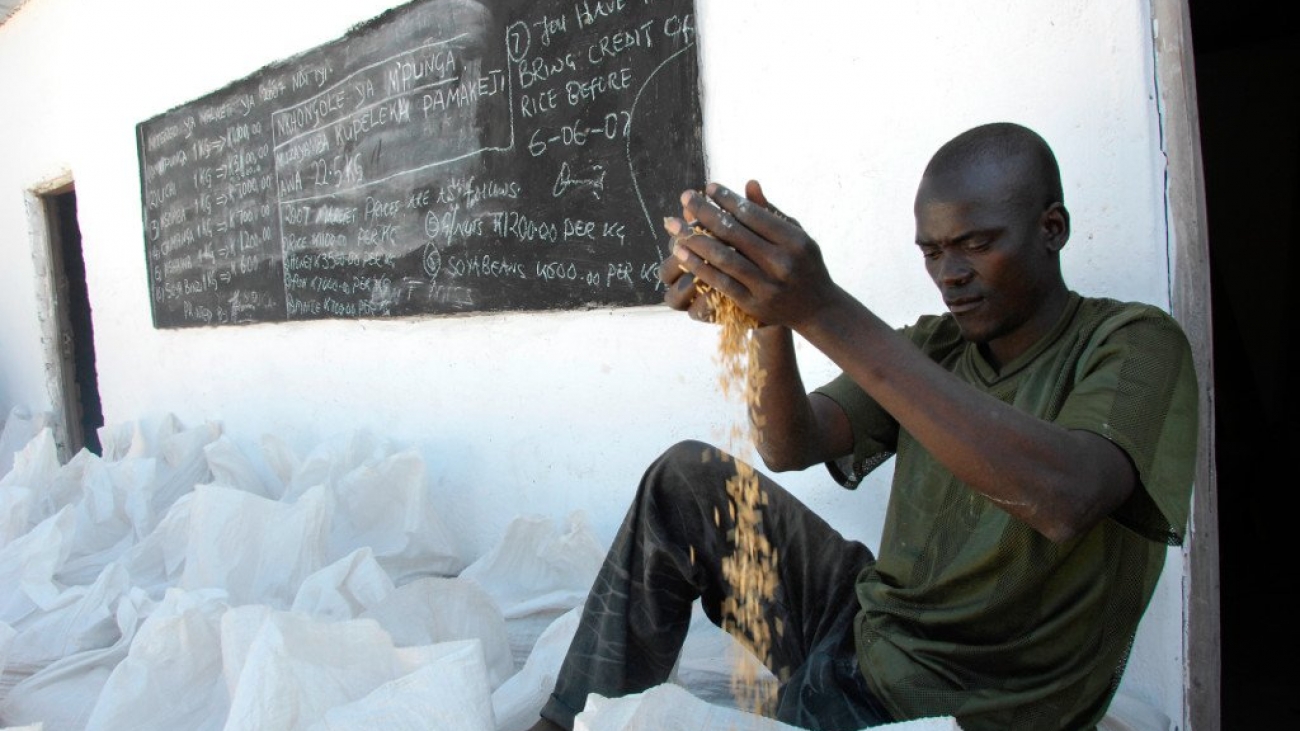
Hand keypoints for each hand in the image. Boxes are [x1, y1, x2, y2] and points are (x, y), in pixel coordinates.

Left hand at [669, 180, 834, 329]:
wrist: (817, 309)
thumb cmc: (803, 264)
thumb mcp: (796, 234)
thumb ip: (770, 211)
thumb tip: (749, 183)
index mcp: (794, 240)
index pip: (753, 215)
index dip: (728, 199)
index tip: (708, 187)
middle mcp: (782, 262)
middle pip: (735, 233)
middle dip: (705, 212)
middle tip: (685, 197)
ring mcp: (767, 286)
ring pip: (724, 258)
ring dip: (695, 239)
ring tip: (674, 225)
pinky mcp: (753, 304)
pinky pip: (720, 283)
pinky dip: (698, 266)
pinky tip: (681, 253)